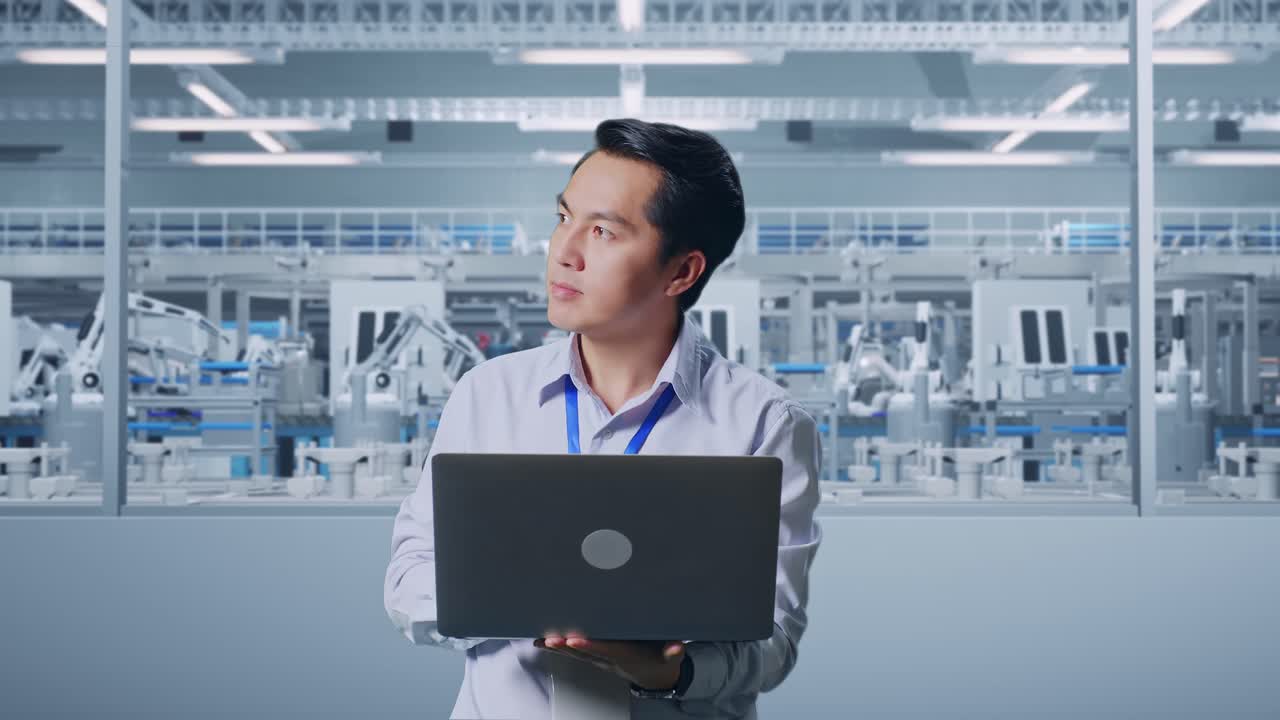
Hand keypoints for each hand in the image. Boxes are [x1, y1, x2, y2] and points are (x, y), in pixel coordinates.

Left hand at [535, 634, 684, 690]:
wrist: (655, 677)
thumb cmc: (661, 660)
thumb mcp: (671, 657)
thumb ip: (674, 652)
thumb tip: (677, 648)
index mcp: (627, 655)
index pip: (606, 649)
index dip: (591, 645)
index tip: (576, 639)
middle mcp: (611, 659)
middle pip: (586, 652)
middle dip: (568, 646)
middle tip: (552, 640)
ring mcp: (602, 660)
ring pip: (578, 654)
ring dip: (560, 648)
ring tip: (543, 641)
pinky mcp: (597, 658)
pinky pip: (576, 654)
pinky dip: (560, 648)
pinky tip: (545, 643)